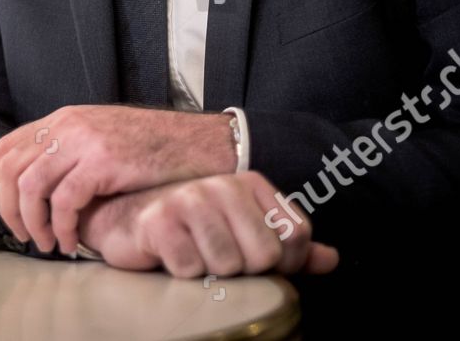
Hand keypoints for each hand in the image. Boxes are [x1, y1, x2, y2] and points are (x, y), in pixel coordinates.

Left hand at [0, 104, 235, 253]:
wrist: (199, 144)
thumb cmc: (153, 148)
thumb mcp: (101, 138)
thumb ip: (68, 153)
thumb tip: (34, 188)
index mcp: (63, 118)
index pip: (7, 147)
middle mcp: (68, 125)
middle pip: (10, 169)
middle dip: (7, 210)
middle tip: (22, 236)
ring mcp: (84, 141)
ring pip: (29, 187)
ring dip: (31, 223)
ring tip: (45, 243)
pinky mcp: (102, 162)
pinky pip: (63, 202)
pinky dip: (59, 227)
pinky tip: (69, 242)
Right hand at [81, 171, 340, 278]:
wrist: (129, 222)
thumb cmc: (192, 230)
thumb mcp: (245, 234)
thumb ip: (288, 246)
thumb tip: (330, 259)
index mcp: (252, 184)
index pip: (296, 236)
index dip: (284, 264)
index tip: (257, 264)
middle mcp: (224, 185)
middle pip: (264, 254)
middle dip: (244, 271)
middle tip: (219, 261)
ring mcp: (191, 199)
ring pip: (228, 264)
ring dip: (210, 273)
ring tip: (195, 257)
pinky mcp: (160, 221)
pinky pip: (190, 269)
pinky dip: (182, 274)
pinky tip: (172, 258)